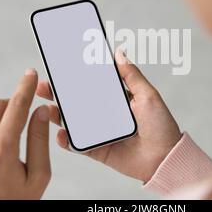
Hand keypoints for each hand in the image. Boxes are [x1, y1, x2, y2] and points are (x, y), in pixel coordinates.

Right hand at [37, 51, 181, 182]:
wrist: (164, 158)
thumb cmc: (161, 126)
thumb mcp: (148, 95)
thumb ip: (132, 75)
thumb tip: (118, 53)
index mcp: (117, 99)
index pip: (93, 85)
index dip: (77, 77)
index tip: (62, 67)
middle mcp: (106, 114)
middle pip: (78, 102)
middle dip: (60, 94)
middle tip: (46, 86)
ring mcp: (99, 132)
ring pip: (73, 122)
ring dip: (58, 115)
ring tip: (48, 108)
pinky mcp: (97, 149)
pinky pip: (77, 145)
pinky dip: (66, 140)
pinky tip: (61, 133)